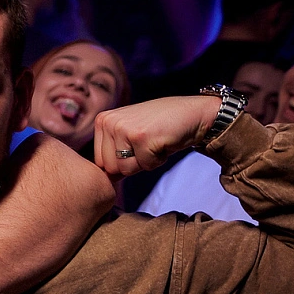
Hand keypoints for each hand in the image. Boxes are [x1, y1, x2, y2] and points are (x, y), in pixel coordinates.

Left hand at [92, 96, 219, 177]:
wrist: (192, 113)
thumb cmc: (160, 126)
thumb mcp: (129, 134)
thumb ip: (113, 153)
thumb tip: (103, 181)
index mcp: (102, 121)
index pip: (100, 162)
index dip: (122, 161)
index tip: (137, 145)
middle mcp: (109, 122)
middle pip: (111, 168)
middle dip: (133, 163)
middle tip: (147, 144)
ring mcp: (123, 128)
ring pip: (126, 169)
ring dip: (145, 162)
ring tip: (154, 142)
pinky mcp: (141, 137)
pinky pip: (146, 166)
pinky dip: (159, 160)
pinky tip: (164, 141)